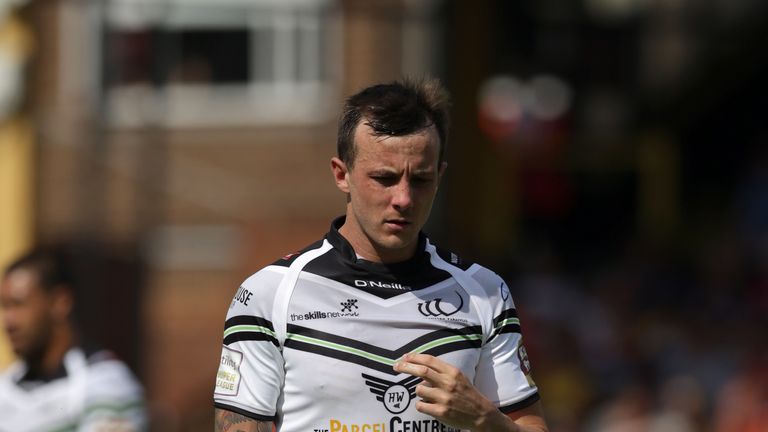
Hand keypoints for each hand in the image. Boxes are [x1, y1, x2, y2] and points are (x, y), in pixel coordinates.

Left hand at [393, 353, 513, 431]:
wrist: (481, 414)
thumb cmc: (467, 394)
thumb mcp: (458, 377)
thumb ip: (441, 371)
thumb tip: (419, 367)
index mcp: (453, 372)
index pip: (429, 360)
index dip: (414, 357)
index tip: (404, 357)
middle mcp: (448, 383)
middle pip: (421, 371)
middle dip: (405, 367)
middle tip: (396, 366)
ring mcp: (444, 398)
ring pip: (419, 389)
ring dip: (418, 390)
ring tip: (427, 394)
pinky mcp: (441, 412)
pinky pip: (420, 405)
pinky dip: (421, 404)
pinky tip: (428, 405)